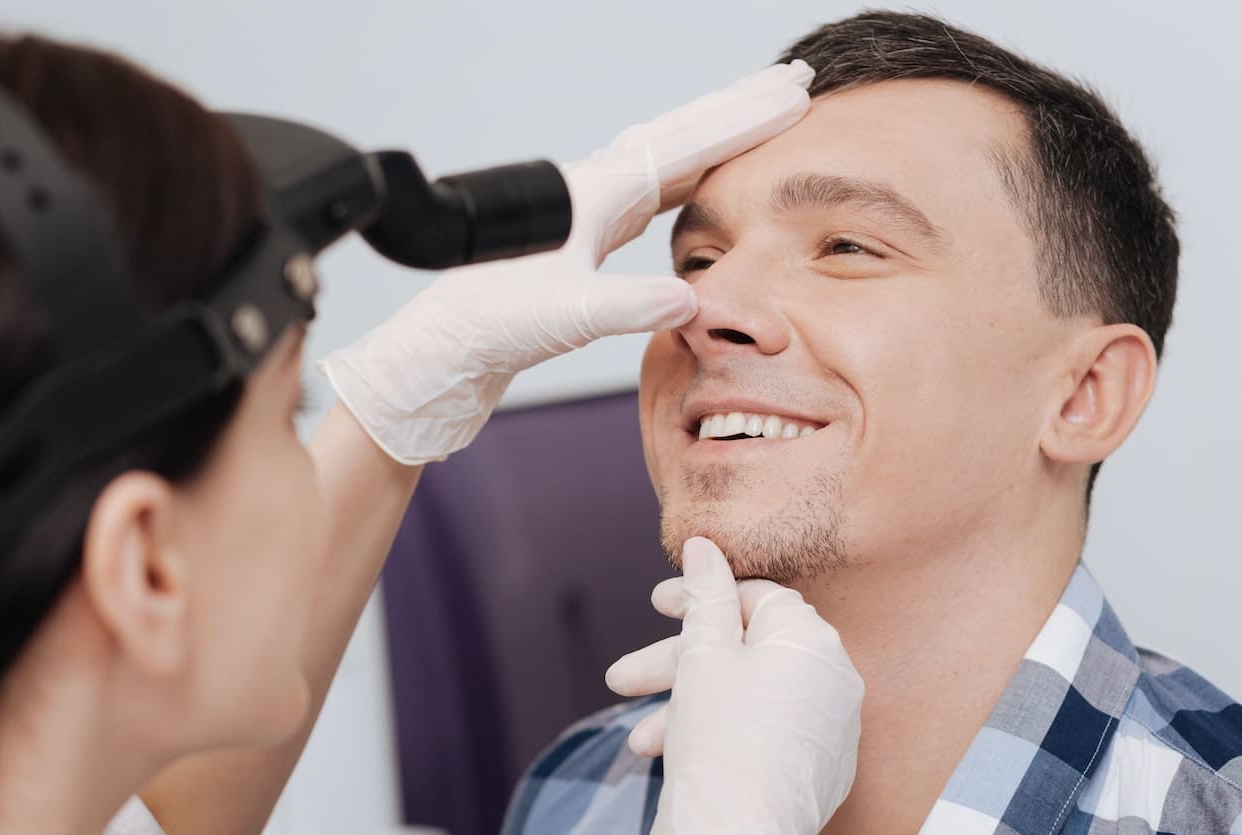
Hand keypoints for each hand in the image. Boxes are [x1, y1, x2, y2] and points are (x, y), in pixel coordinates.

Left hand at [319, 61, 813, 464]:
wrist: (447, 348)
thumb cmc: (494, 325)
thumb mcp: (569, 317)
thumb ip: (629, 306)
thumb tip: (689, 301)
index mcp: (595, 195)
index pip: (685, 144)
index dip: (743, 120)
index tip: (792, 94)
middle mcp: (592, 190)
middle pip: (681, 134)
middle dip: (739, 108)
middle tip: (795, 80)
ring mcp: (587, 210)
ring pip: (666, 154)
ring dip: (715, 135)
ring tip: (759, 115)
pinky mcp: (583, 236)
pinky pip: (650, 188)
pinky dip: (686, 172)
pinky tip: (698, 178)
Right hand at [615, 538, 862, 834]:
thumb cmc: (720, 746)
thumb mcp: (703, 660)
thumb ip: (705, 597)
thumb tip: (704, 546)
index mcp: (812, 640)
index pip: (752, 597)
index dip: (698, 597)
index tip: (653, 605)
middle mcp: (835, 677)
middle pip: (744, 650)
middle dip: (676, 664)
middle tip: (619, 680)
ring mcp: (832, 726)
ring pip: (746, 697)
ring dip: (687, 709)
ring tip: (640, 743)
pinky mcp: (821, 767)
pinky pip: (764, 732)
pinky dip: (720, 736)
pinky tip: (675, 758)